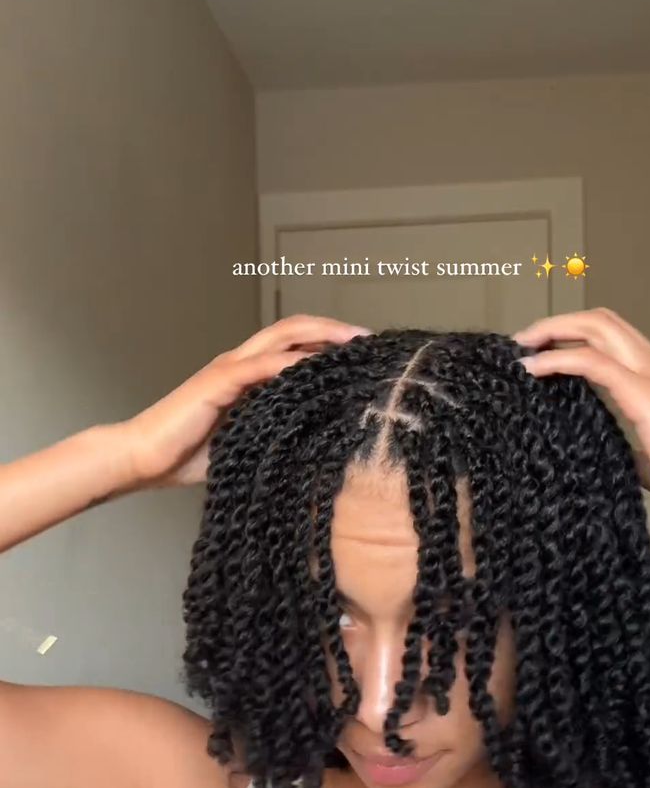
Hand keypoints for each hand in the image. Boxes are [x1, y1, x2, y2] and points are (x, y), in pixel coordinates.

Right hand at [121, 315, 370, 487]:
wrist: (142, 459)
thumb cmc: (187, 456)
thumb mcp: (243, 440)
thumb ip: (271, 429)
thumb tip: (313, 440)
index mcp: (245, 374)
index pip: (292, 345)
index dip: (327, 342)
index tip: (362, 354)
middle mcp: (239, 363)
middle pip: (293, 329)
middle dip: (333, 329)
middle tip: (368, 339)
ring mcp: (228, 369)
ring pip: (281, 338)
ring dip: (320, 336)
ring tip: (354, 343)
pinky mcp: (217, 383)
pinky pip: (260, 366)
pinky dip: (288, 362)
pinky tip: (314, 366)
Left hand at [512, 306, 649, 535]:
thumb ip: (628, 444)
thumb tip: (601, 449)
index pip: (613, 335)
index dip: (574, 334)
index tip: (540, 350)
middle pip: (602, 320)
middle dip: (557, 323)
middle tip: (523, 341)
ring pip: (598, 328)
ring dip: (552, 332)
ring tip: (522, 348)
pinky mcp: (646, 397)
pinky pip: (593, 363)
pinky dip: (558, 360)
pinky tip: (533, 369)